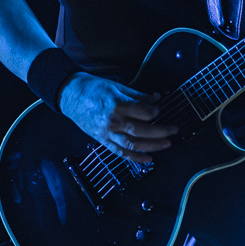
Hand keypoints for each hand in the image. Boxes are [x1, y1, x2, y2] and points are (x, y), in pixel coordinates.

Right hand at [57, 73, 177, 163]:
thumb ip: (137, 95)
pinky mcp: (102, 140)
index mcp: (117, 105)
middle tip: (173, 130)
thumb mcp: (117, 86)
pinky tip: (148, 159)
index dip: (155, 112)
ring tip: (166, 144)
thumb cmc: (93, 88)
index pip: (144, 112)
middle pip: (142, 130)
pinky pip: (120, 152)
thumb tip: (155, 98)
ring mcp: (107, 133)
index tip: (159, 110)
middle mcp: (113, 121)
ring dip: (152, 146)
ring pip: (133, 144)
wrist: (70, 95)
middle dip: (161, 131)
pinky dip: (135, 158)